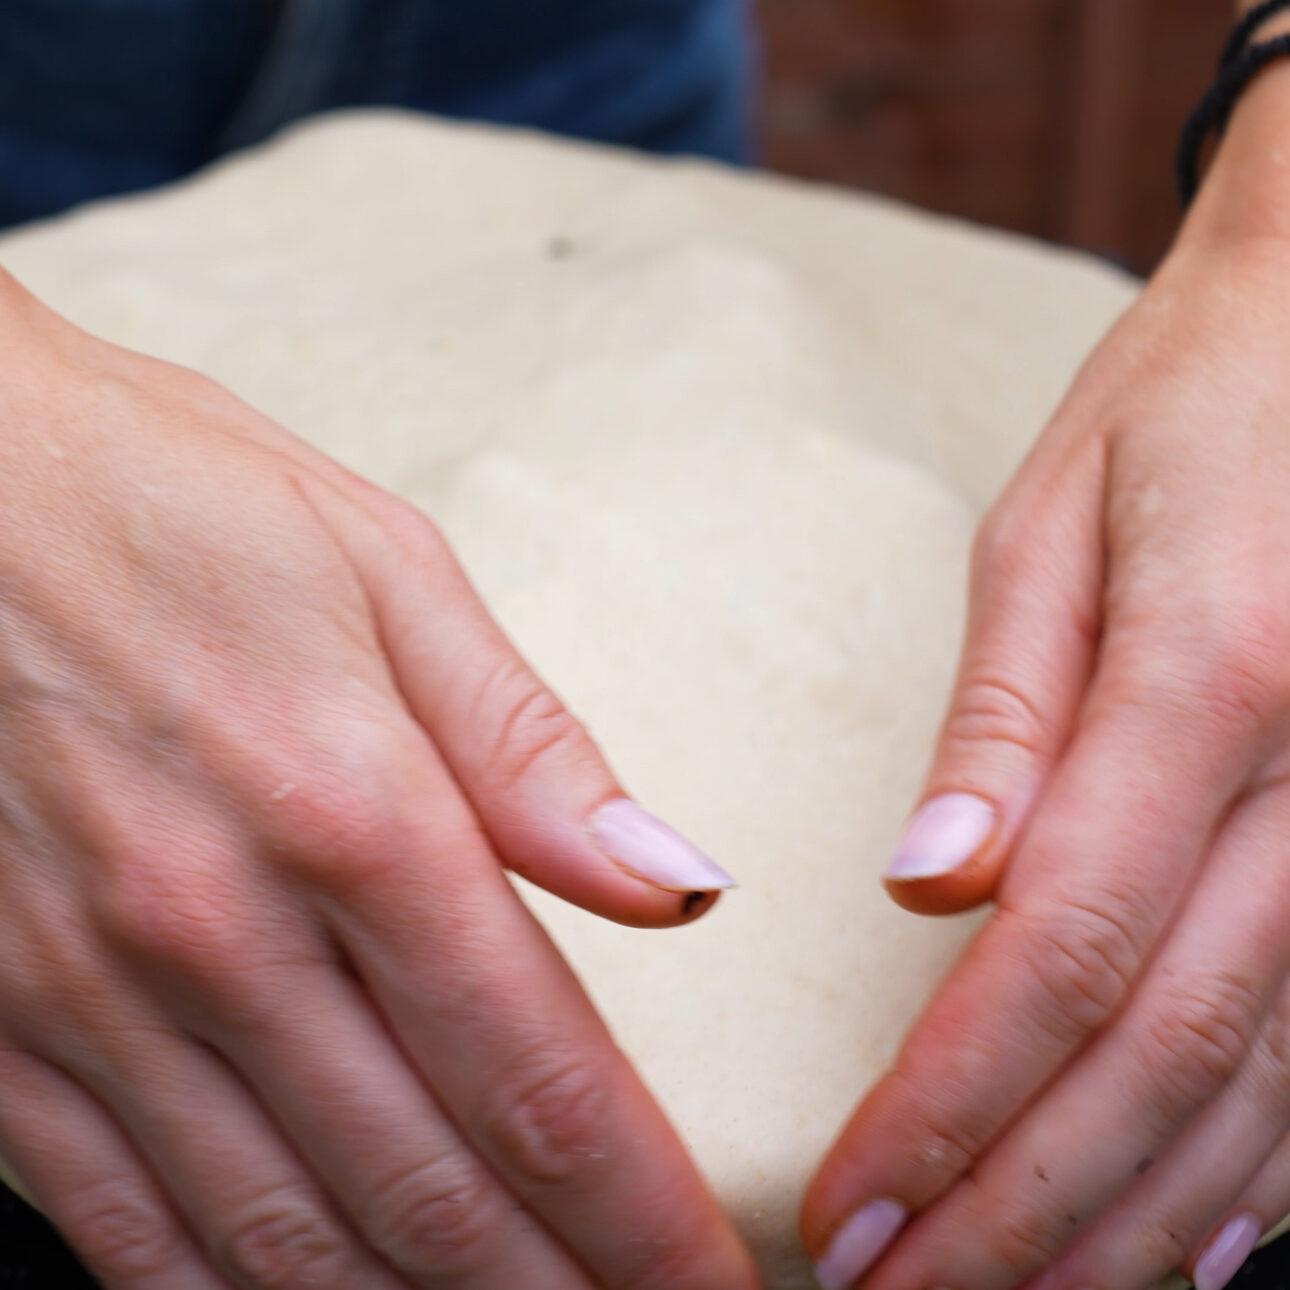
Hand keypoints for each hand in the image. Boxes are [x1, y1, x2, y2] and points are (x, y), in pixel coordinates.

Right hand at [0, 271, 754, 1289]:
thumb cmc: (172, 500)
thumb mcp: (384, 572)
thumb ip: (530, 748)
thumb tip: (674, 882)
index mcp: (357, 809)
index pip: (540, 1073)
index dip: (641, 1207)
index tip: (709, 1273)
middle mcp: (222, 930)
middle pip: (432, 1187)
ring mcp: (90, 993)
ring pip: (279, 1238)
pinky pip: (119, 1219)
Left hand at [801, 64, 1289, 1289]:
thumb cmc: (1187, 409)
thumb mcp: (1056, 522)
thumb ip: (1011, 712)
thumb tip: (930, 879)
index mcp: (1210, 684)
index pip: (1059, 953)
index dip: (949, 1104)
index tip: (847, 1202)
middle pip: (1156, 1053)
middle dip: (1019, 1206)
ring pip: (1262, 1088)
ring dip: (1128, 1225)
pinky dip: (1255, 1173)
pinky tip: (1191, 1254)